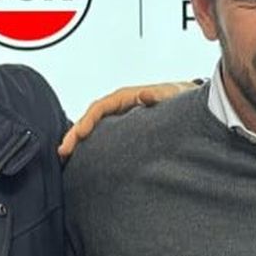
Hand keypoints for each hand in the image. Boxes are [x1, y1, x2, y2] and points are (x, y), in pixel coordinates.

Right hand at [58, 81, 198, 157]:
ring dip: (79, 142)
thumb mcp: (173, 96)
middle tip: (63, 152)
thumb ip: (160, 96)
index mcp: (127, 97)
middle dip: (75, 134)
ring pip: (93, 128)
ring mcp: (119, 119)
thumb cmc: (181, 99)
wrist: (193, 107)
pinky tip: (82, 160)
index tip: (80, 135)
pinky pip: (102, 136)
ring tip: (65, 159)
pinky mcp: (123, 131)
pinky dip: (90, 146)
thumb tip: (144, 95)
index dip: (88, 120)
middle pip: (91, 119)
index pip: (100, 107)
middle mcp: (119, 107)